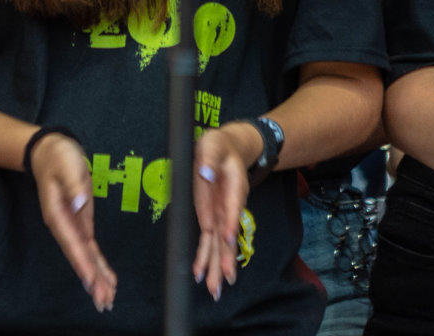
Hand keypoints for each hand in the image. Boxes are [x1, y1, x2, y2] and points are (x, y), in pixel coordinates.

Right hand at [29, 131, 116, 311]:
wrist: (50, 150)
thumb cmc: (58, 156)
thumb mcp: (66, 165)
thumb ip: (74, 186)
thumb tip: (80, 204)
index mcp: (57, 214)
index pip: (71, 242)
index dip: (81, 263)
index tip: (90, 282)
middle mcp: (63, 225)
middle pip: (78, 256)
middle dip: (91, 278)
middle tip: (103, 301)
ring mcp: (72, 226)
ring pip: (85, 256)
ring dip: (96, 277)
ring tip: (107, 298)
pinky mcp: (80, 223)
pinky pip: (90, 248)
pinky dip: (97, 263)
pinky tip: (106, 278)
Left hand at [192, 124, 258, 300]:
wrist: (229, 149)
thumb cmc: (220, 146)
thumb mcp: (214, 145)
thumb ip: (210, 158)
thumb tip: (205, 172)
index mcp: (233, 188)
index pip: (232, 208)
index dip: (230, 223)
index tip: (228, 239)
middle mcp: (228, 207)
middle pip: (227, 236)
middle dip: (225, 258)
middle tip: (224, 281)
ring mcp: (220, 215)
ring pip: (218, 245)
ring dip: (216, 266)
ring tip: (215, 290)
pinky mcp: (210, 217)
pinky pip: (208, 240)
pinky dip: (204, 257)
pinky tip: (200, 274)